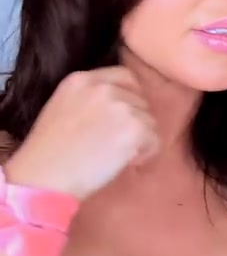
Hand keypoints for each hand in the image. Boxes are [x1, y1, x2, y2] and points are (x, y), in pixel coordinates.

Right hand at [4, 67, 159, 199]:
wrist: (42, 179)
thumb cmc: (48, 153)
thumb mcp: (62, 109)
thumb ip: (90, 99)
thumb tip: (122, 105)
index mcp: (80, 79)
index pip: (125, 77)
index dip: (129, 98)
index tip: (123, 118)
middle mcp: (102, 88)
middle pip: (140, 99)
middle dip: (134, 121)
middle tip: (115, 143)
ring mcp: (120, 107)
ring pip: (149, 120)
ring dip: (140, 140)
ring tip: (115, 155)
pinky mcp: (134, 129)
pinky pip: (155, 141)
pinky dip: (146, 154)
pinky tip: (126, 163)